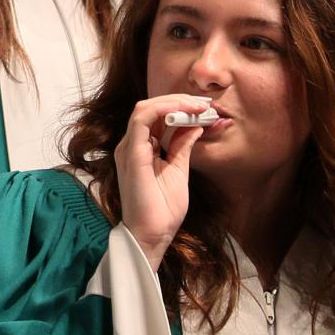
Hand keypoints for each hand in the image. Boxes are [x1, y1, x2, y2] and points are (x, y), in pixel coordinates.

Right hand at [114, 95, 212, 269]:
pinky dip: (164, 110)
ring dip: (173, 102)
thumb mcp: (179, 169)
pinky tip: (185, 112)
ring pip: (144, 108)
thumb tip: (195, 124)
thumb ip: (182, 146)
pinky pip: (142, 120)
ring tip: (197, 106)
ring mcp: (129, 148)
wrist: (153, 234)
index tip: (204, 108)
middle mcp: (131, 145)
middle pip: (150, 108)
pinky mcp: (132, 153)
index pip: (156, 117)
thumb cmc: (162, 209)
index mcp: (141, 149)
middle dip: (178, 100)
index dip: (179, 107)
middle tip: (204, 103)